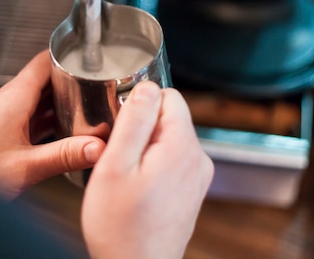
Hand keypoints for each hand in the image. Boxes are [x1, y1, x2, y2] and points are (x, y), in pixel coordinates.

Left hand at [0, 50, 105, 199]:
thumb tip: (97, 147)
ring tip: (90, 109)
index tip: (90, 60)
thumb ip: (63, 156)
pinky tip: (66, 134)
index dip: (68, 57)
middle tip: (99, 87)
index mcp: (15, 97)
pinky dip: (52, 120)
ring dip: (64, 103)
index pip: (45, 61)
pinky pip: (35, 117)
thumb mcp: (25, 165)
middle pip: (48, 80)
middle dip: (73, 83)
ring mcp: (8, 115)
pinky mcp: (6, 131)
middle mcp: (11, 101)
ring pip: (42, 100)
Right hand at [81, 81, 213, 258]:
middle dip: (140, 127)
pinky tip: (136, 188)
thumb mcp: (115, 166)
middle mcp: (197, 159)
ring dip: (144, 148)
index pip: (168, 95)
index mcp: (182, 147)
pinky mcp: (191, 190)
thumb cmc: (121, 227)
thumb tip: (146, 87)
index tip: (121, 127)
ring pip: (167, 138)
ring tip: (126, 176)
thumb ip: (133, 121)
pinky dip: (152, 165)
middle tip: (118, 157)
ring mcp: (197, 177)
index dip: (138, 104)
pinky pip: (170, 159)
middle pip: (168, 117)